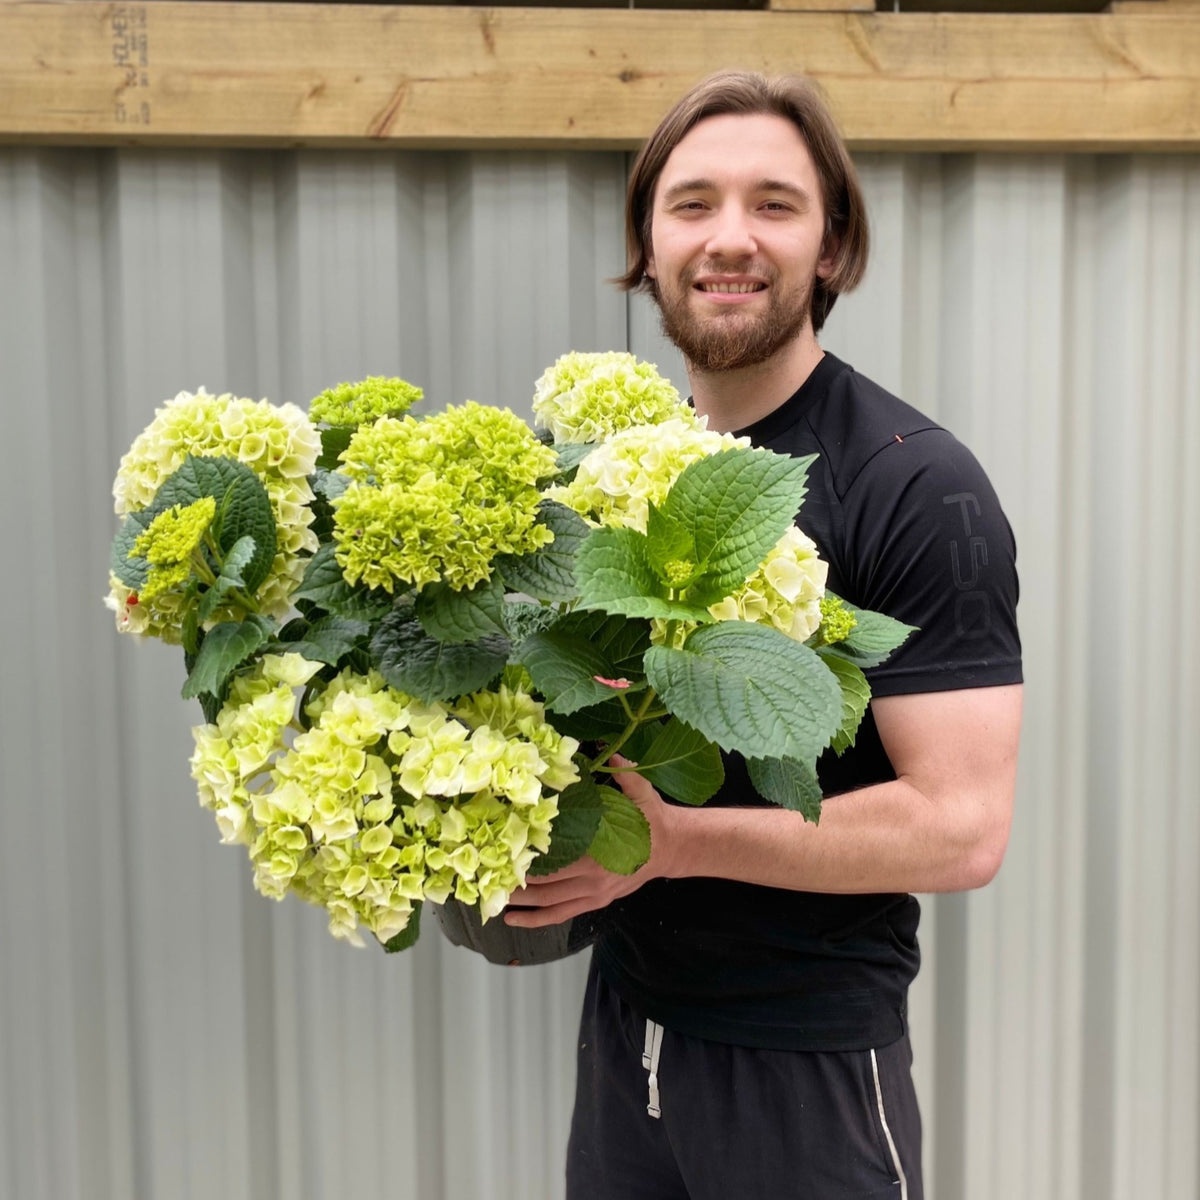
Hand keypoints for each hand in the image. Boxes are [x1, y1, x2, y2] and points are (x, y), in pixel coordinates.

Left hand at [503, 755, 675, 928]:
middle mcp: (594, 879)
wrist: (673, 848)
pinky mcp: (596, 902)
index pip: (556, 860)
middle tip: (490, 878)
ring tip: (496, 901)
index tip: (505, 854)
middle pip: (546, 887)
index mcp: (600, 853)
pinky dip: (538, 920)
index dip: (529, 860)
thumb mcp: (643, 793)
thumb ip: (627, 775)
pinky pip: (562, 915)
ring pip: (550, 905)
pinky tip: (516, 920)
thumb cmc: (653, 820)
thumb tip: (613, 754)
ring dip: (522, 905)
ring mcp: (594, 894)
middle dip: (517, 884)